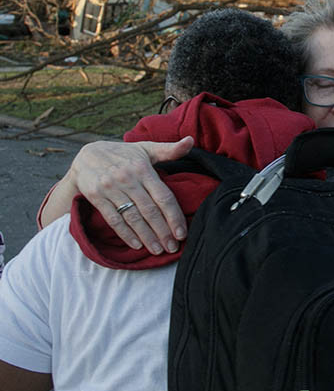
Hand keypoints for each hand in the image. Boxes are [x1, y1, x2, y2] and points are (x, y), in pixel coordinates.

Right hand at [67, 137, 192, 253]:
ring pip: (133, 217)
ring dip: (146, 236)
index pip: (163, 197)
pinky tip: (137, 245)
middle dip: (163, 232)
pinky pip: (113, 219)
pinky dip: (125, 234)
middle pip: (149, 211)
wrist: (86, 154)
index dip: (174, 217)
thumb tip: (191, 140)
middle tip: (173, 248)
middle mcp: (127, 179)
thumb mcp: (146, 148)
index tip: (182, 234)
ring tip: (157, 250)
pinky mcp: (96, 197)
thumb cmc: (124, 154)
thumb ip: (170, 150)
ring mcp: (110, 188)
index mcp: (143, 168)